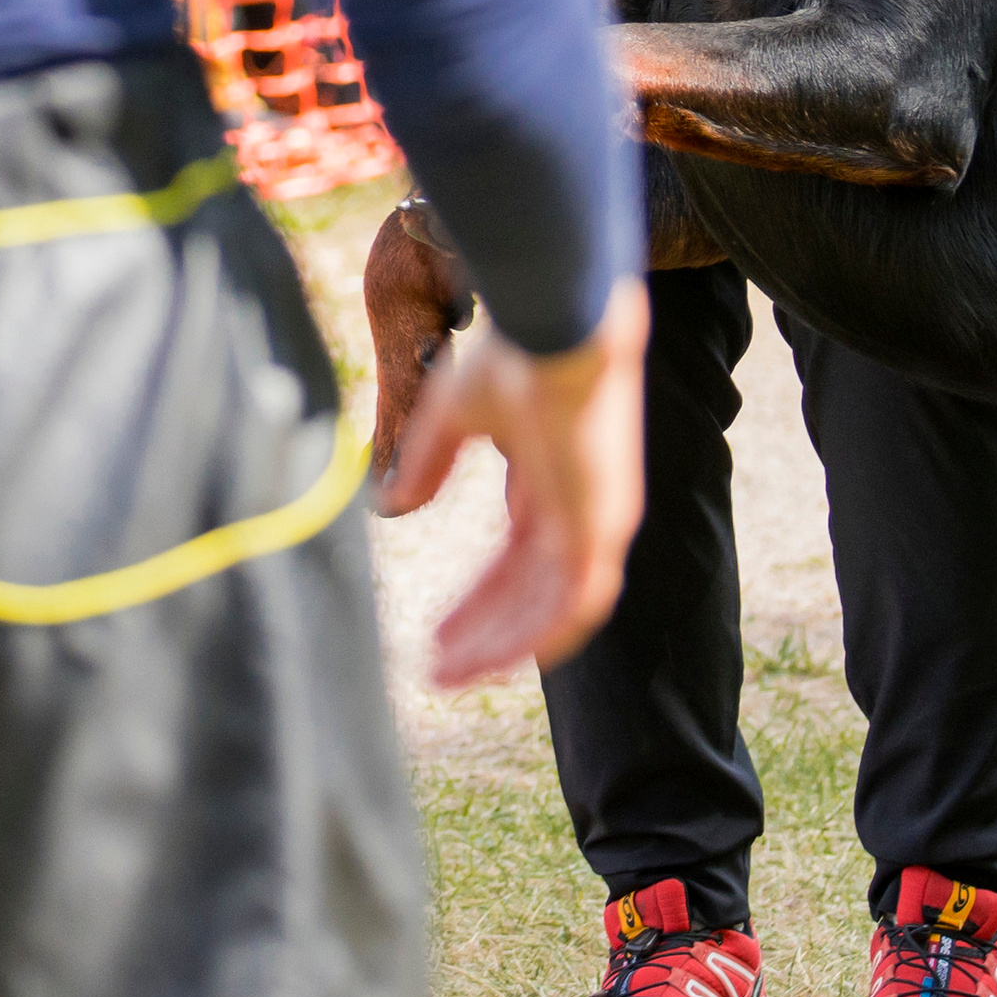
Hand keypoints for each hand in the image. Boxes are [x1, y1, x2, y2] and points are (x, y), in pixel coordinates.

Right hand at [378, 277, 646, 685]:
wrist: (558, 324)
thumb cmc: (513, 353)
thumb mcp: (455, 413)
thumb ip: (429, 462)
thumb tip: (393, 507)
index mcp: (551, 480)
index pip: (515, 561)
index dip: (476, 602)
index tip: (433, 636)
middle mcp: (579, 505)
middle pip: (529, 591)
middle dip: (483, 633)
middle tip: (435, 667)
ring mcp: (596, 517)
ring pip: (550, 605)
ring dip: (503, 643)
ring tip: (451, 672)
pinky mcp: (603, 522)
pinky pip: (579, 603)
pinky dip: (542, 635)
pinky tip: (501, 661)